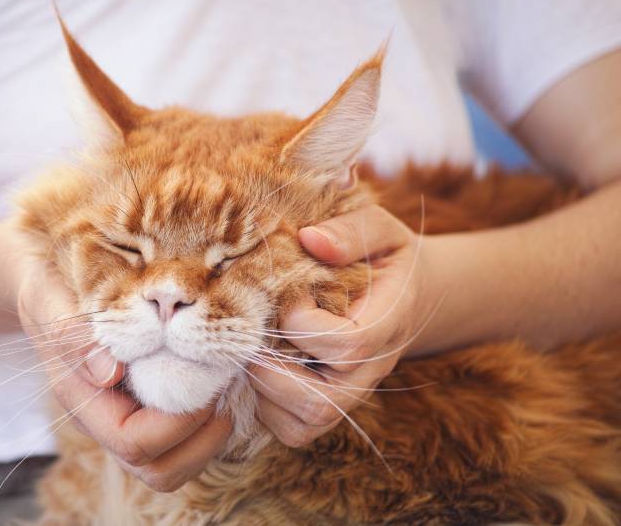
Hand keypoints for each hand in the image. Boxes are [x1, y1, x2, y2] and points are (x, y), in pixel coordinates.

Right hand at [16, 256, 231, 491]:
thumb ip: (73, 334)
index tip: (204, 376)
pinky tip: (218, 384)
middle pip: (159, 471)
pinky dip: (208, 427)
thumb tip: (110, 373)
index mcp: (83, 401)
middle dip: (202, 439)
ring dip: (209, 439)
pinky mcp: (146, 412)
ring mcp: (126, 420)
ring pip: (173, 467)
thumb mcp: (51, 297)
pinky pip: (182, 445)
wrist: (50, 287)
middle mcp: (105, 422)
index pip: (134, 442)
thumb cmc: (52, 286)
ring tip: (226, 392)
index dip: (178, 421)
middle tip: (224, 391)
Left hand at [253, 203, 436, 446]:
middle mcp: (371, 371)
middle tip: (251, 332)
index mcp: (387, 325)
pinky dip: (266, 406)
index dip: (302, 324)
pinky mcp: (328, 407)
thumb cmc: (384, 257)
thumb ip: (351, 231)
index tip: (287, 295)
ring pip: (302, 423)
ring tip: (253, 348)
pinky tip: (260, 366)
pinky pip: (293, 430)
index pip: (346, 345)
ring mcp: (350, 395)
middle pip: (320, 402)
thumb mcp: (379, 228)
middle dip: (271, 369)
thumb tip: (310, 239)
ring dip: (264, 390)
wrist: (407, 293)